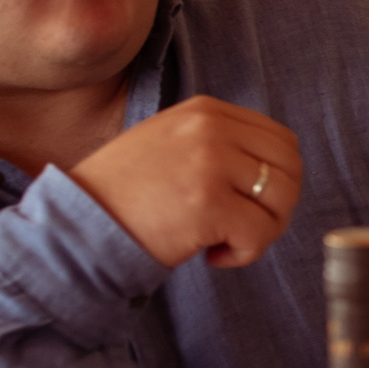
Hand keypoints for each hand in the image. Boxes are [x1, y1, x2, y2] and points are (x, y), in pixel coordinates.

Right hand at [70, 96, 301, 269]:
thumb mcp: (172, 143)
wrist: (78, 225)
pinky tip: (212, 256)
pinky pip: (260, 233)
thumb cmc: (126, 194)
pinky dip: (244, 254)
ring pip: (281, 200)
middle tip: (243, 228)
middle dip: (276, 207)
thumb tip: (277, 168)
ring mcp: (209, 164)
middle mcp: (210, 129)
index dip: (278, 179)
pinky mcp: (207, 204)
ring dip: (262, 231)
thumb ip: (220, 143)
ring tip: (225, 241)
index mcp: (206, 111)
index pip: (281, 140)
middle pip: (290, 169)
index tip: (249, 203)